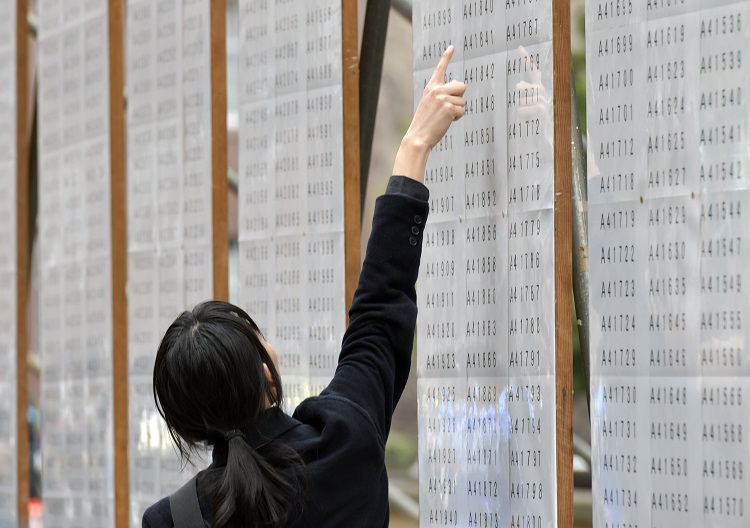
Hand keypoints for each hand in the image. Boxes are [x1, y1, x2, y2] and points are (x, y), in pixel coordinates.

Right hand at [393, 46, 466, 182]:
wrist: (418, 137)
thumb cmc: (425, 124)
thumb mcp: (431, 105)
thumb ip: (442, 95)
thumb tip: (459, 90)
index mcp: (430, 88)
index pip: (440, 69)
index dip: (446, 57)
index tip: (452, 47)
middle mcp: (437, 90)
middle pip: (461, 86)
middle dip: (460, 97)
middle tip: (449, 108)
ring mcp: (443, 98)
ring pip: (463, 101)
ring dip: (457, 110)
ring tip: (444, 118)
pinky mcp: (449, 107)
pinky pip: (462, 110)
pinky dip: (457, 117)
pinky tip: (446, 122)